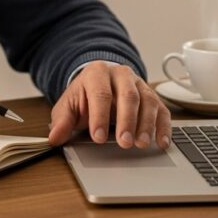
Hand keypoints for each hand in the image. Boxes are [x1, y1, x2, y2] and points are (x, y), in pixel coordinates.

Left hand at [47, 62, 170, 148]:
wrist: (98, 83)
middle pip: (128, 95)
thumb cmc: (84, 97)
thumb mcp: (69, 106)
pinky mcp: (152, 97)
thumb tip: (54, 138)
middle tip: (124, 142)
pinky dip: (163, 126)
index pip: (100, 93)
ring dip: (146, 124)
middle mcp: (121, 75)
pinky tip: (161, 142)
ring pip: (148, 101)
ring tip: (141, 144)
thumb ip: (62, 121)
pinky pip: (162, 110)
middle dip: (127, 120)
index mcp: (97, 73)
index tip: (99, 137)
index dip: (100, 116)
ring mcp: (139, 84)